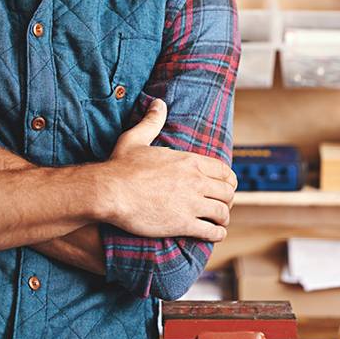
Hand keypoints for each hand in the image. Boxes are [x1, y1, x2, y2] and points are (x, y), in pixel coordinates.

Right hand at [101, 99, 236, 242]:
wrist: (110, 191)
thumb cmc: (121, 166)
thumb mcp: (136, 138)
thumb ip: (152, 121)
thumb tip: (158, 103)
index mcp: (189, 161)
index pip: (224, 171)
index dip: (228, 180)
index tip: (225, 186)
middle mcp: (196, 181)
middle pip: (228, 192)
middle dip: (227, 200)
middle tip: (222, 206)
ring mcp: (191, 203)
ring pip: (223, 212)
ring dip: (223, 219)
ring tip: (219, 223)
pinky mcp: (183, 223)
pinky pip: (211, 231)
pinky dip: (217, 235)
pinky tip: (215, 235)